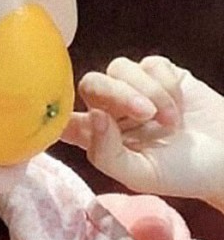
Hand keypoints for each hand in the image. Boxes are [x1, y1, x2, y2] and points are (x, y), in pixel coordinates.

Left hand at [61, 55, 223, 203]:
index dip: (57, 112)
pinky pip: (149, 63)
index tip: (73, 113)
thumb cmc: (183, 173)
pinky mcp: (159, 73)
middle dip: (116, 94)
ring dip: (148, 92)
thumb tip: (92, 117)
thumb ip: (107, 154)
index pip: (63, 119)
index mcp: (96, 138)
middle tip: (145, 113)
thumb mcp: (141, 175)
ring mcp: (133, 88)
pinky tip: (180, 106)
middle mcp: (110, 109)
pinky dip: (166, 84)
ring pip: (119, 68)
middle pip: (90, 84)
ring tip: (171, 120)